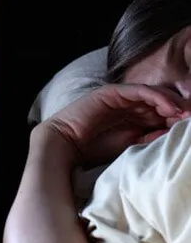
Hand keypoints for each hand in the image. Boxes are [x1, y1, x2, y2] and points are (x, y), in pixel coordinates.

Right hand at [38, 83, 190, 166]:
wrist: (64, 146)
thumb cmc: (91, 150)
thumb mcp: (128, 147)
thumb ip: (148, 139)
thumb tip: (172, 134)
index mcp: (132, 119)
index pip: (161, 114)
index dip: (178, 119)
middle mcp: (128, 106)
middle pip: (161, 102)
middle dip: (180, 110)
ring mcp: (120, 98)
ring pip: (154, 94)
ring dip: (173, 103)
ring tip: (187, 113)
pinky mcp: (112, 92)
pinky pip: (140, 91)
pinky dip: (157, 97)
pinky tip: (171, 107)